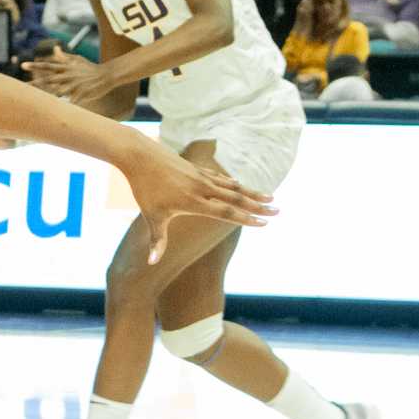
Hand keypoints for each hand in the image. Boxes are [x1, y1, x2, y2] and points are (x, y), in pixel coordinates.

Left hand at [23, 43, 108, 103]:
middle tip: (21, 86)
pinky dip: (66, 107)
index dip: (35, 66)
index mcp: (65, 68)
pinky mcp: (82, 93)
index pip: (47, 66)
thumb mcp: (77, 60)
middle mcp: (67, 76)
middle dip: (35, 83)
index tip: (22, 65)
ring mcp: (74, 85)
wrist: (107, 75)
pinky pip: (72, 102)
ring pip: (57, 92)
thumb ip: (64, 57)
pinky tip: (58, 115)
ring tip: (34, 102)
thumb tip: (55, 48)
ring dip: (46, 96)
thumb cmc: (90, 68)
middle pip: (48, 79)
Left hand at [120, 137, 274, 263]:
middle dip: (259, 206)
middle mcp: (202, 188)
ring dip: (251, 193)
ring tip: (270, 197)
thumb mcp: (151, 216)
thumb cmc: (143, 188)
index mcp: (194, 202)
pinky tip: (239, 185)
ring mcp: (200, 176)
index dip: (246, 219)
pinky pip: (219, 177)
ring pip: (232, 186)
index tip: (265, 223)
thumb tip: (151, 263)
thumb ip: (157, 240)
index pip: (226, 213)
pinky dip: (232, 182)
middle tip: (279, 210)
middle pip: (236, 198)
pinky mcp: (195, 168)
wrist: (139, 155)